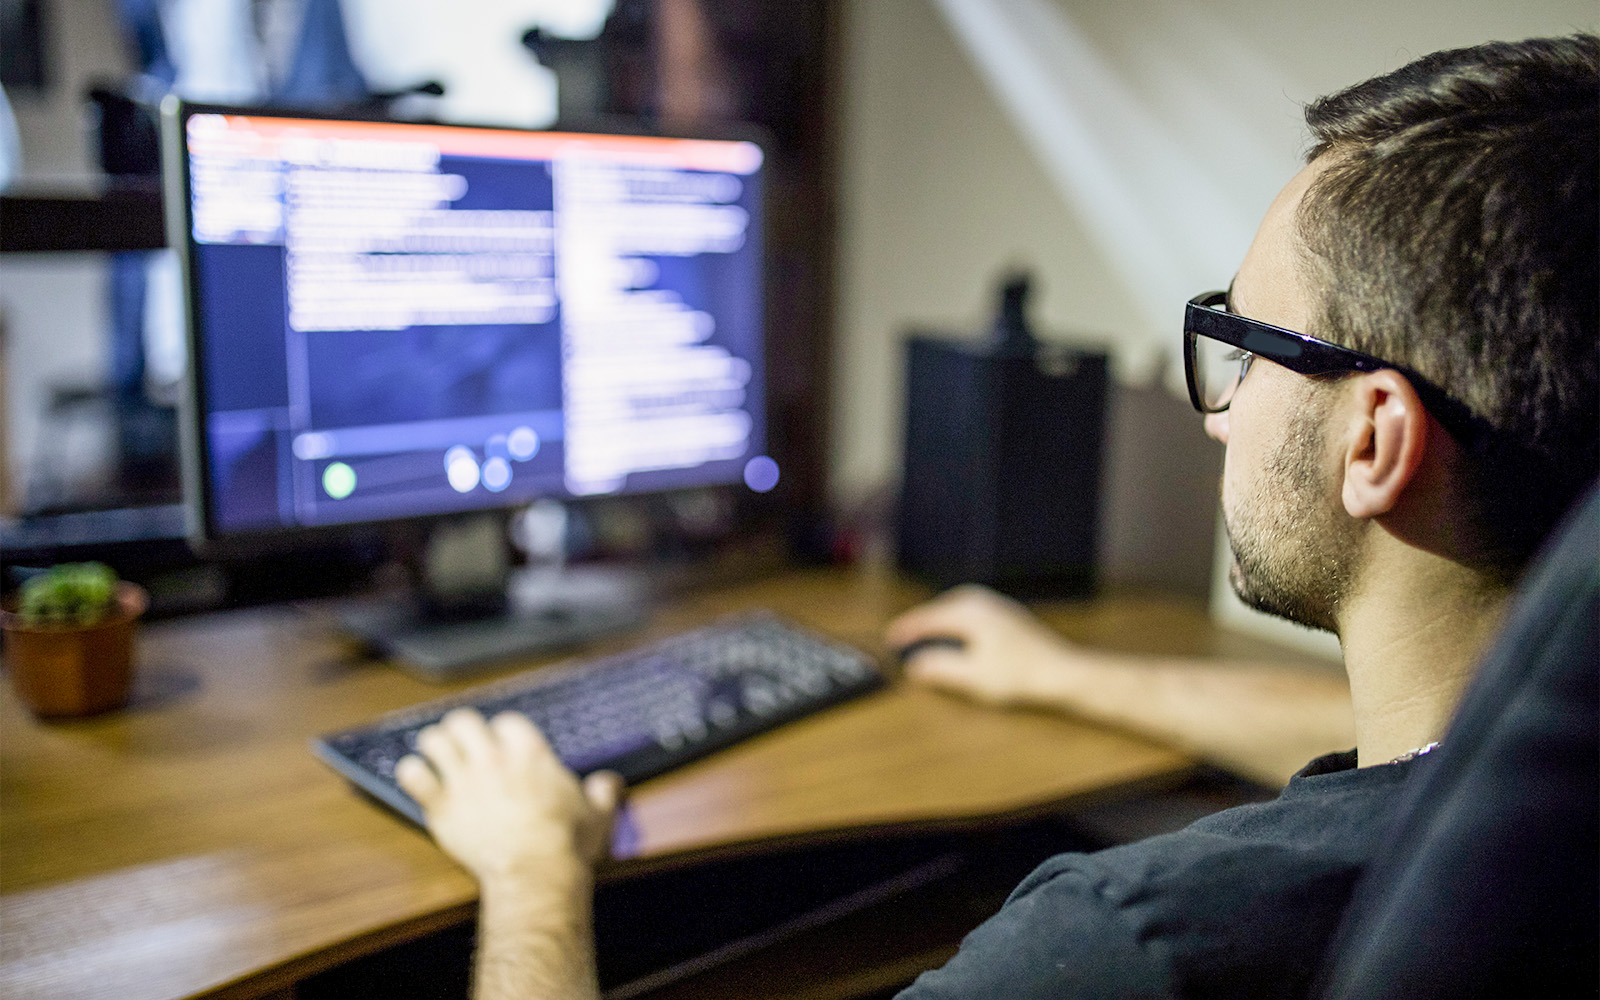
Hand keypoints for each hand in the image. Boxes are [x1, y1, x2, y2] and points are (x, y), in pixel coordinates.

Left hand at [395, 709, 622, 884]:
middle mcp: (493, 759)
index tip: (503, 744)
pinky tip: (418, 778)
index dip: (502, 731)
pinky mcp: (442, 807)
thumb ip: (602, 792)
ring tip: (436, 753)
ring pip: (434, 740)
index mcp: (529, 753)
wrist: (535, 874)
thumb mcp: (597, 814)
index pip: (505, 721)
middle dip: (461, 729)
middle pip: (464, 720)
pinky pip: (413, 774)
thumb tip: (609, 784)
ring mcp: (464, 781)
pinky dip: (412, 773)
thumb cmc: (566, 844)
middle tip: (462, 741)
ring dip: (434, 744)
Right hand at [886, 584, 1080, 706]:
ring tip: (926, 636)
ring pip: (956, 608)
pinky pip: (970, 612)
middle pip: (940, 608)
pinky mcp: (1006, 615)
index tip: (891, 640)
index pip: (928, 618)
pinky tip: (958, 636)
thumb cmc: (1020, 674)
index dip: (907, 630)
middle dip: (921, 622)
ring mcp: (996, 605)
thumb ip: (940, 668)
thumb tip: (915, 665)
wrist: (1061, 671)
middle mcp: (982, 601)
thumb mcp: (973, 676)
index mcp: (970, 612)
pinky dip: (955, 622)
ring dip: (939, 621)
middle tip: (903, 637)